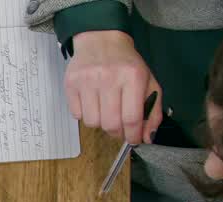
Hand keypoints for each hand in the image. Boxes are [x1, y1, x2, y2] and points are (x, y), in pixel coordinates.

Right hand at [64, 30, 161, 144]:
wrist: (101, 40)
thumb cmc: (126, 64)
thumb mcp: (147, 81)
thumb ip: (152, 110)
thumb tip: (147, 137)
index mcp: (133, 77)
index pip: (131, 117)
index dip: (133, 135)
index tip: (134, 140)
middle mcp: (109, 78)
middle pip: (110, 123)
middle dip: (117, 132)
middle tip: (119, 128)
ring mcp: (87, 81)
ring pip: (92, 122)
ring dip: (100, 123)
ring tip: (104, 112)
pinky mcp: (71, 84)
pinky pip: (77, 115)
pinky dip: (85, 114)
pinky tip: (92, 103)